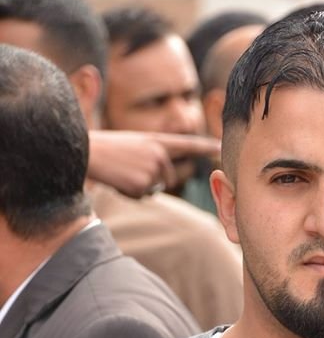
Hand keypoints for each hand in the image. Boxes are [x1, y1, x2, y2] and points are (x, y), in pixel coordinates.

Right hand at [87, 130, 220, 197]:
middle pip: (169, 177)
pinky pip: (143, 196)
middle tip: (130, 168)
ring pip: (156, 188)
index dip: (204, 147)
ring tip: (124, 172)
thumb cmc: (109, 149)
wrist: (88, 153)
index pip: (187, 145)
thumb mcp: (136, 146)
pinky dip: (131, 193)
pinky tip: (120, 180)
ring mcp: (152, 170)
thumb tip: (162, 183)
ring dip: (141, 186)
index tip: (220, 147)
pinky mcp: (143, 184)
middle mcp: (159, 154)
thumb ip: (154, 158)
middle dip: (154, 179)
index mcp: (157, 141)